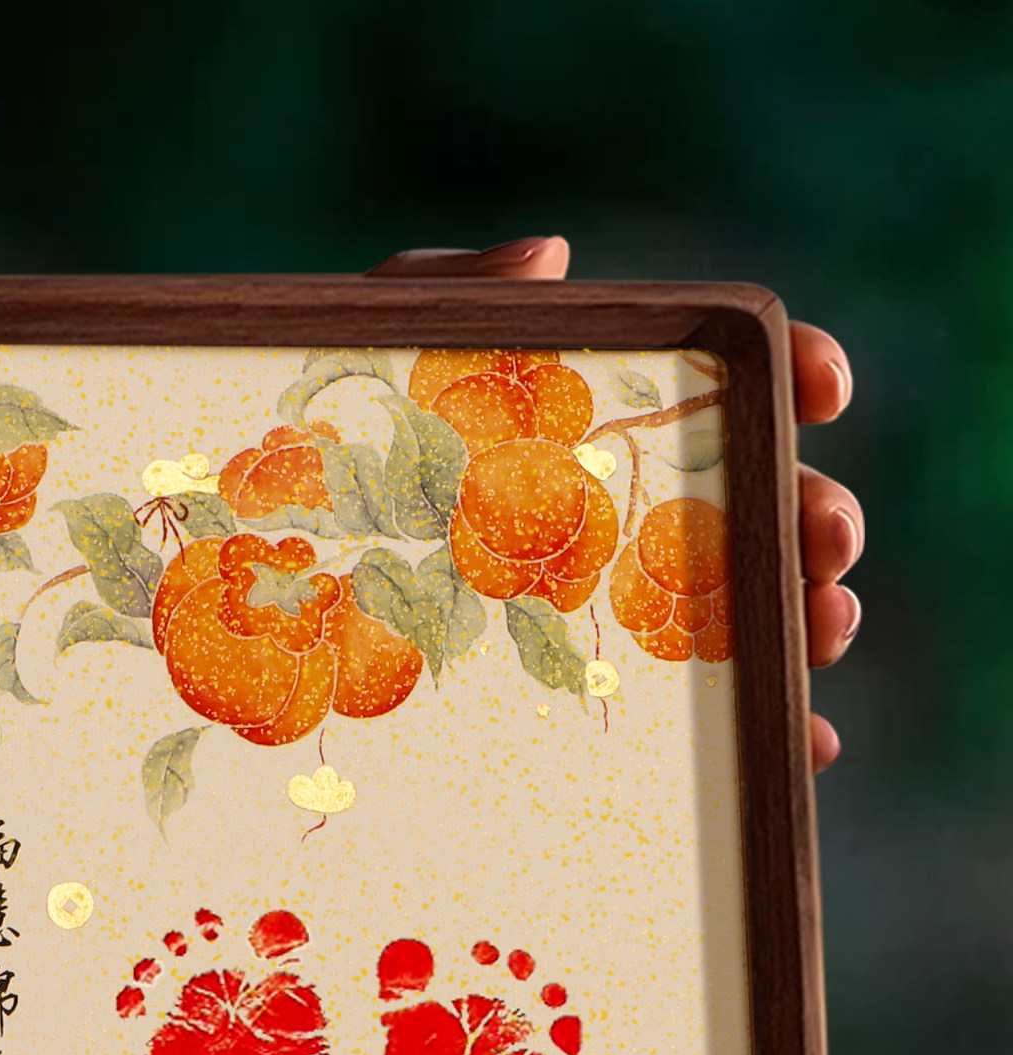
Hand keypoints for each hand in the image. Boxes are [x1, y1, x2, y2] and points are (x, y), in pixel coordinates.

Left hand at [369, 238, 859, 770]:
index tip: (824, 386)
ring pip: (753, 615)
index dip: (794, 373)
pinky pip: (704, 725)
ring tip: (819, 631)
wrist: (279, 583)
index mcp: (600, 420)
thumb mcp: (367, 363)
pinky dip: (771, 735)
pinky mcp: (601, 699)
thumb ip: (445, 297)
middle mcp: (633, 514)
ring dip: (809, 623)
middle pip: (761, 508)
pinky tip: (808, 747)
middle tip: (824, 538)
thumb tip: (552, 257)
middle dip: (816, 516)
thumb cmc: (325, 457)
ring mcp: (621, 612)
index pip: (728, 381)